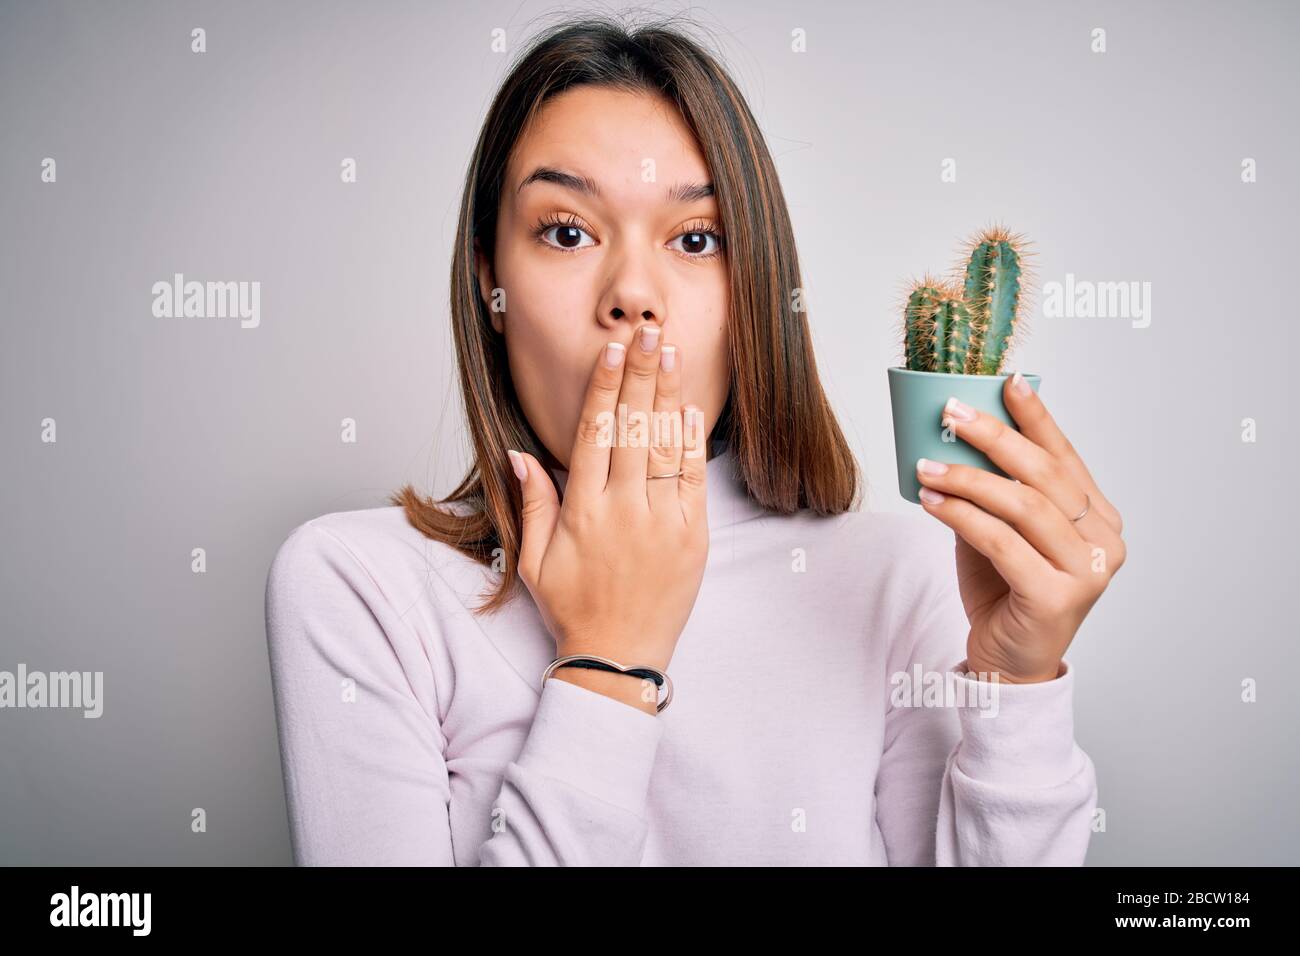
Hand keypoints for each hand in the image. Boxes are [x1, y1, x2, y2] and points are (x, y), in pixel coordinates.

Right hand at [508, 324, 709, 681]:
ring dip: (667, 396)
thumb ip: (533, 503)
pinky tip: (690, 408)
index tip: (611, 351)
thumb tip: (520, 454)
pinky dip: (690, 442)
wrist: (619, 659)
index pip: (593, 434)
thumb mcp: (534, 561)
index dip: (603, 388)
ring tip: (671, 354)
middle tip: (647, 333)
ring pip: (663, 446)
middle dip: (640, 375)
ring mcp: (661, 523)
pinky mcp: (692, 537)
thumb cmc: (573, 609)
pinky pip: (691, 480)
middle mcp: (622, 511)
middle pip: (631, 427)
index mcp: (582, 512)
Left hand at [914, 372, 1125, 682]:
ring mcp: (1087, 572)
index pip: (1065, 457)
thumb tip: (956, 438)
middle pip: (1045, 475)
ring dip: (967, 478)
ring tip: (926, 465)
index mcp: (1100, 519)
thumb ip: (992, 493)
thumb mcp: (999, 532)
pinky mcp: (1057, 598)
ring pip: (1022, 506)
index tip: (1008, 382)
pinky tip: (931, 502)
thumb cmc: (1004, 593)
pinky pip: (1002, 542)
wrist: (1007, 661)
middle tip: (951, 412)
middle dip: (994, 437)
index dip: (1037, 418)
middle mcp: (1104, 543)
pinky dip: (962, 516)